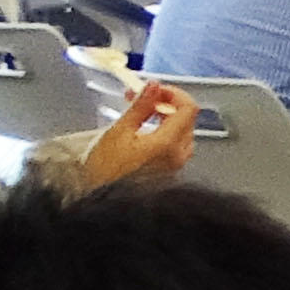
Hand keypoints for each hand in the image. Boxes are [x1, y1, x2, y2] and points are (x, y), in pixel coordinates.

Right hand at [78, 79, 199, 186]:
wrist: (101, 203)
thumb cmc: (104, 172)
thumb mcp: (118, 132)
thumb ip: (139, 107)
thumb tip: (153, 87)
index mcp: (168, 144)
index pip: (188, 108)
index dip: (173, 93)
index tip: (153, 89)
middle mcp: (178, 155)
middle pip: (186, 118)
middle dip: (165, 103)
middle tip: (140, 98)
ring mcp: (176, 166)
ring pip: (182, 131)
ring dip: (165, 117)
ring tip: (140, 114)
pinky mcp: (170, 172)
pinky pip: (176, 146)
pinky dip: (165, 133)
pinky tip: (145, 132)